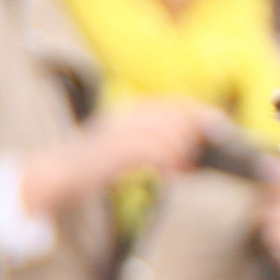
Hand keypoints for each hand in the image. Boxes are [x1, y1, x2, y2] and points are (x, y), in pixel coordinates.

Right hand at [20, 98, 215, 215]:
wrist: (58, 175)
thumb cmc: (97, 166)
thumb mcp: (131, 151)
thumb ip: (160, 149)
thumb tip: (193, 160)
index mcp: (132, 111)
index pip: (177, 104)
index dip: (202, 114)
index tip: (221, 128)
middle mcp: (128, 115)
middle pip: (178, 116)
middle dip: (197, 136)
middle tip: (198, 158)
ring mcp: (120, 130)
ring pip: (170, 133)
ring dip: (183, 153)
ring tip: (180, 170)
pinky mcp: (114, 149)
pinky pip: (154, 151)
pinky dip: (169, 164)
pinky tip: (169, 176)